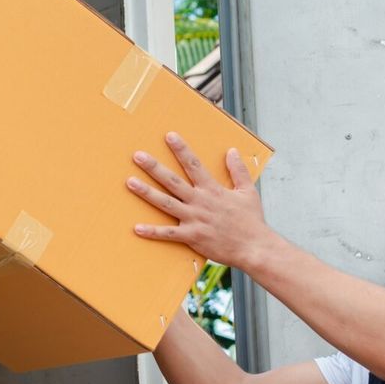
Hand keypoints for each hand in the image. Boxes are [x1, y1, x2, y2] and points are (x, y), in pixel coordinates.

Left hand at [126, 132, 269, 270]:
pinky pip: (168, 234)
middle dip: (154, 167)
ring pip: (165, 203)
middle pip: (172, 181)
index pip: (194, 164)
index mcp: (213, 189)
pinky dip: (153, 232)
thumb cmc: (251, 221)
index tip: (169, 136)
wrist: (254, 247)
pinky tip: (136, 228)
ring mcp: (194, 219)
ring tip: (130, 182)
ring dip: (146, 192)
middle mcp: (200, 201)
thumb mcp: (248, 192)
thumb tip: (232, 150)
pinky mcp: (192, 236)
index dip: (181, 149)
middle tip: (138, 155)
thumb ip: (238, 170)